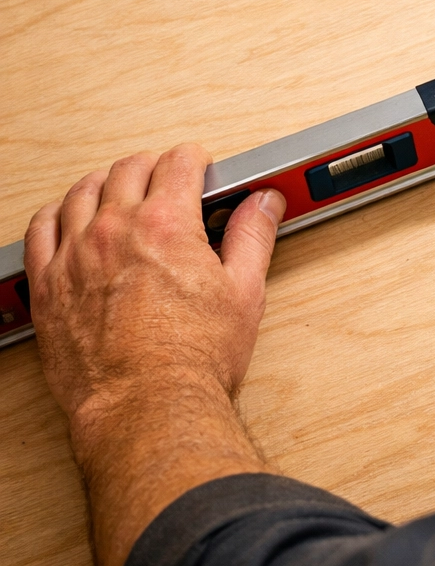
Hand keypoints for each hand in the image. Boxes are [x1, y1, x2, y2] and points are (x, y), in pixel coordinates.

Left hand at [22, 144, 285, 565]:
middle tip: (166, 174)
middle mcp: (116, 231)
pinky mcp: (48, 287)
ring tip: (118, 186)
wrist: (148, 407)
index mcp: (166, 224)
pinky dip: (56, 214)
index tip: (199, 165)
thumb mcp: (244, 291)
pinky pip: (40, 231)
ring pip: (81, 192)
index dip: (195, 159)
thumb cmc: (193, 359)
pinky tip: (67, 217)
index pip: (178, 163)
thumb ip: (253, 236)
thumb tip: (263, 205)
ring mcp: (75, 257)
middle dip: (153, 164)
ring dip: (104, 181)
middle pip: (128, 169)